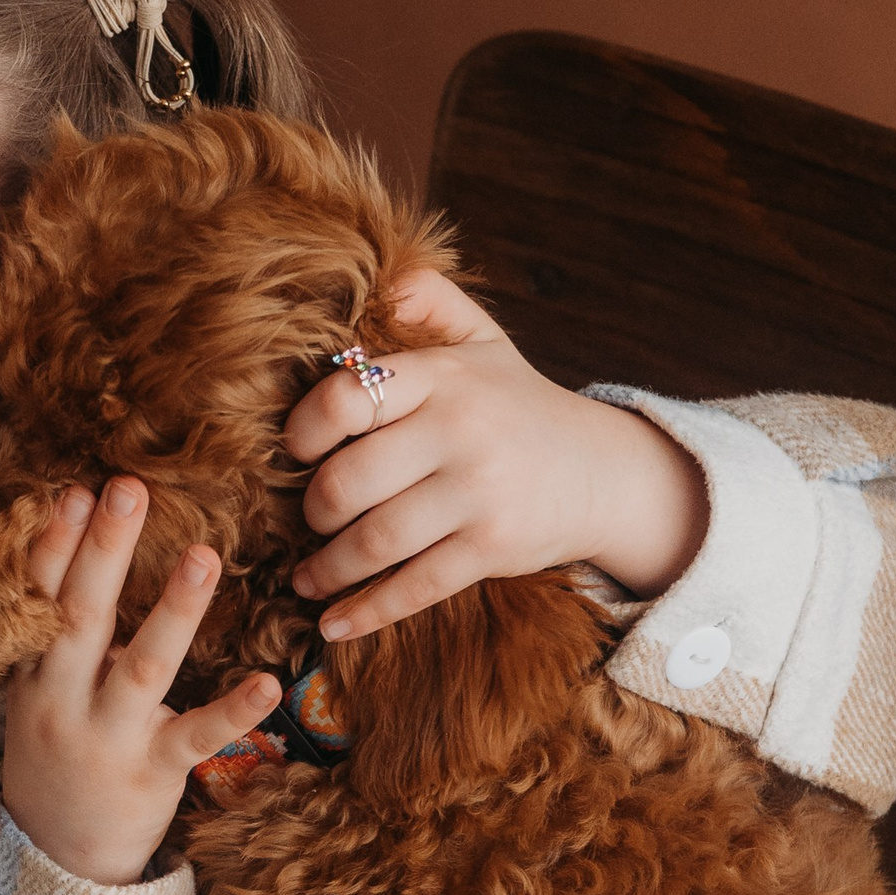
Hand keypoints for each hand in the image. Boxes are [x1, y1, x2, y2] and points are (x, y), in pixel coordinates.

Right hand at [1, 477, 277, 884]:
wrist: (59, 855)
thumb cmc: (57, 754)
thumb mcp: (37, 693)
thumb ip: (55, 634)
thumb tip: (85, 544)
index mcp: (35, 675)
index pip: (40, 599)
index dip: (56, 544)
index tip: (76, 489)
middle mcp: (64, 702)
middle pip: (81, 618)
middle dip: (102, 551)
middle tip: (126, 487)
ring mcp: (110, 739)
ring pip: (143, 668)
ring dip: (173, 610)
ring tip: (203, 554)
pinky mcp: (154, 773)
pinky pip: (197, 737)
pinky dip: (233, 709)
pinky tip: (269, 681)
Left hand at [284, 269, 707, 639]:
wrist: (603, 471)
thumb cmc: (516, 405)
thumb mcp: (481, 341)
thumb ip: (430, 301)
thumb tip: (379, 272)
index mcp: (444, 377)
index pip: (347, 397)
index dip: (304, 429)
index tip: (293, 451)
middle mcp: (460, 431)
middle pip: (348, 481)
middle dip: (313, 510)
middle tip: (305, 520)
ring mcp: (478, 494)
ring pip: (374, 542)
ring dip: (326, 569)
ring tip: (307, 578)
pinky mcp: (493, 548)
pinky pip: (414, 587)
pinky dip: (366, 611)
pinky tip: (334, 622)